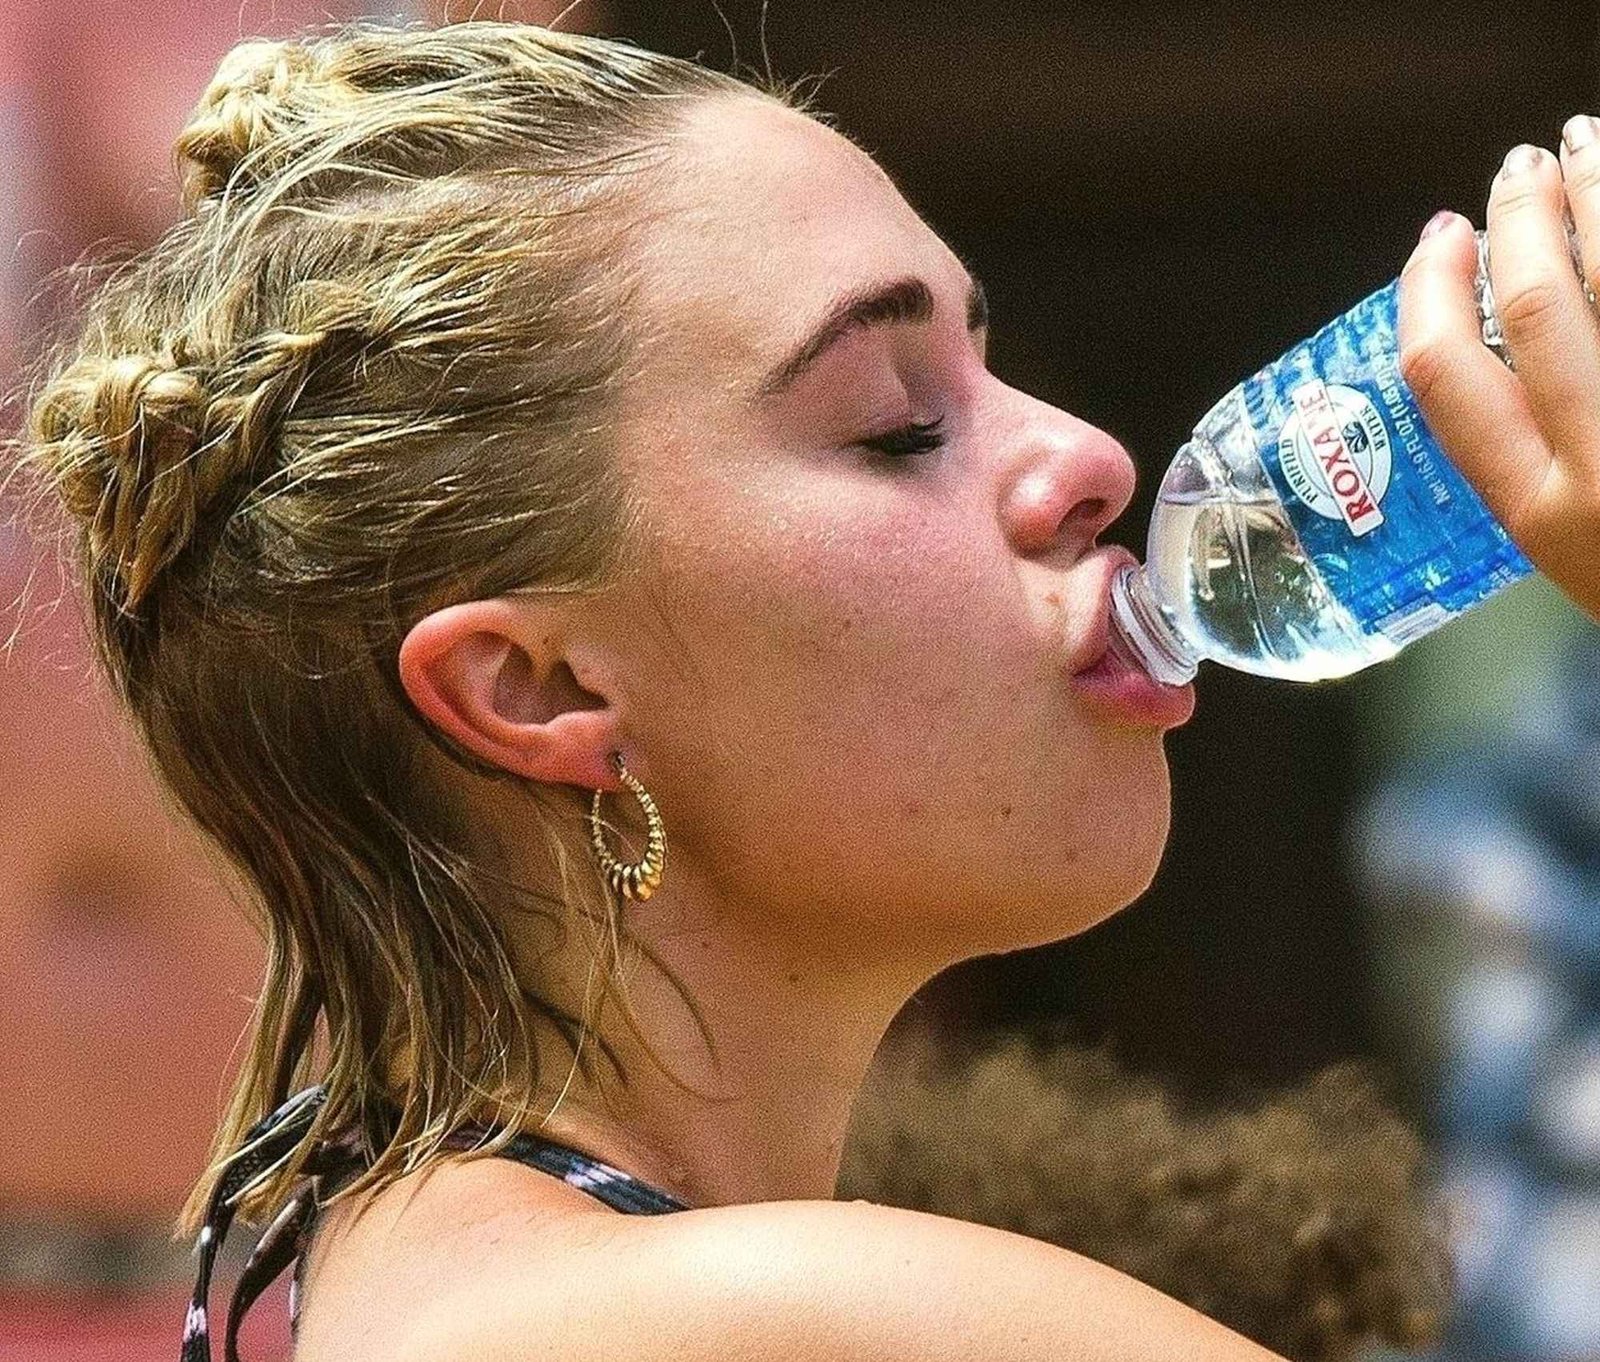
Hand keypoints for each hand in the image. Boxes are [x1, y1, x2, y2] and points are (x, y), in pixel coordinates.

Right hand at [1398, 118, 1599, 624]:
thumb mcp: (1581, 549)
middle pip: (1535, 302)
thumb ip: (1543, 464)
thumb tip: (1509, 353)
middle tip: (1521, 168)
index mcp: (1542, 510)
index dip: (1431, 291)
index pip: (1447, 377)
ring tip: (1592, 143)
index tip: (1441, 239)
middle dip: (1522, 215)